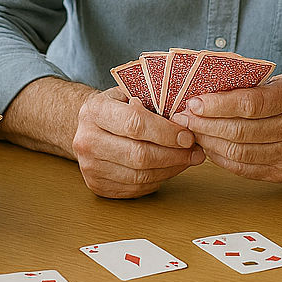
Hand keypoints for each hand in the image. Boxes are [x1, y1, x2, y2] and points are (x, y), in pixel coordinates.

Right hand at [71, 87, 204, 197]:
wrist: (86, 126)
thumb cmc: (116, 107)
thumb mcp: (130, 93)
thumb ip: (153, 102)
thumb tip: (186, 119)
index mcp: (95, 111)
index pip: (135, 124)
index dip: (166, 132)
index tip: (188, 136)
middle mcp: (87, 140)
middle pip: (139, 155)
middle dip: (174, 155)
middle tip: (195, 151)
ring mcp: (89, 166)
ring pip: (139, 176)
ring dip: (170, 170)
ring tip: (187, 160)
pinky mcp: (97, 185)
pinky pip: (135, 189)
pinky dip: (157, 181)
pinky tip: (168, 169)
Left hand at [173, 74, 281, 182]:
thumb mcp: (274, 82)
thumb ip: (243, 87)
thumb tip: (198, 94)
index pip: (249, 104)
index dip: (217, 105)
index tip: (193, 102)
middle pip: (241, 132)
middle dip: (206, 125)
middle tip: (184, 119)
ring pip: (239, 153)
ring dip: (209, 143)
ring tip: (192, 132)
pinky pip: (243, 169)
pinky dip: (220, 159)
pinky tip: (208, 146)